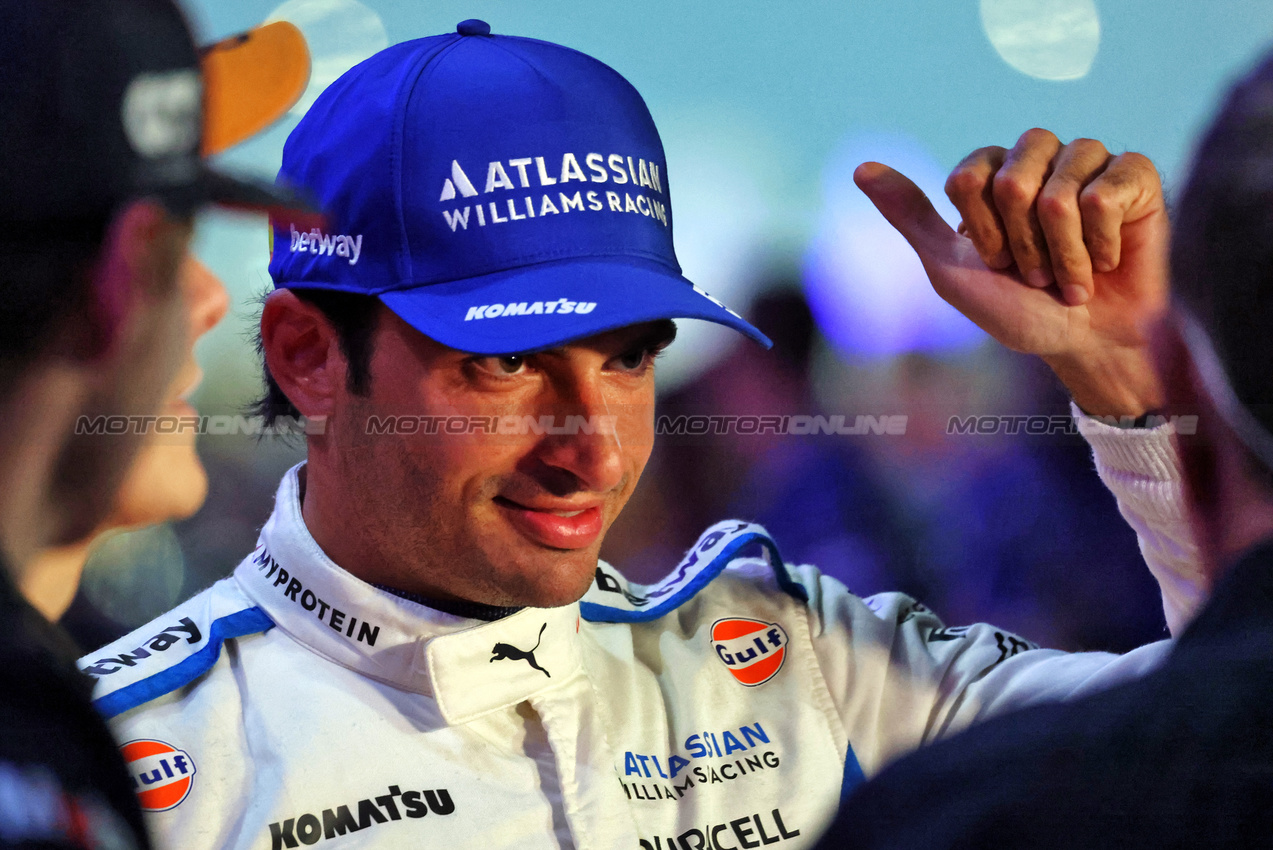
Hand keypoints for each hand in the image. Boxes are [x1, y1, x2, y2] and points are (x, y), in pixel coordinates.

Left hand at [855, 129, 1169, 416]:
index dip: (981, 234)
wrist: (1082, 342)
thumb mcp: (950, 267)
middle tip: (1035, 273)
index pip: (967, 180)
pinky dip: (1101, 247)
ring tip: (1071, 274)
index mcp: (991, 171)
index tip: (996, 262)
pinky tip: (1107, 259)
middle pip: (1011, 182)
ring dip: (1061, 255)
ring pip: (1059, 195)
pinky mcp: (1135, 175)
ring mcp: (1088, 161)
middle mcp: (1038, 156)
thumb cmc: (1016, 309)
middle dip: (1019, 245)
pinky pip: (1104, 198)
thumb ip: (910, 215)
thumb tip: (860, 168)